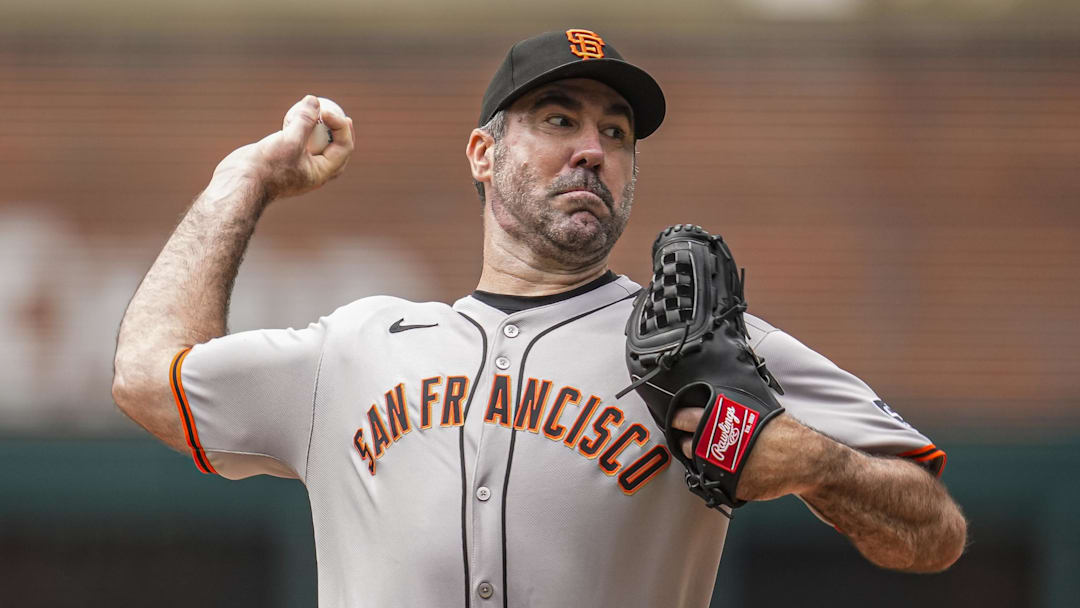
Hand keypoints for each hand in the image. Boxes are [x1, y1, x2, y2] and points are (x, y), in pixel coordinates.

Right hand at [212, 95, 354, 201]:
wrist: (238, 184)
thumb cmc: (266, 168)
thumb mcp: (289, 142)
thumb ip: (304, 121)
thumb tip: (315, 100)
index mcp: (321, 172)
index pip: (343, 148)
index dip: (340, 127)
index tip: (326, 112)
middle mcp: (313, 170)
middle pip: (335, 148)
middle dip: (339, 131)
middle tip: (338, 113)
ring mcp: (297, 165)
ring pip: (315, 144)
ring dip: (317, 127)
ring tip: (314, 109)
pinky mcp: (282, 158)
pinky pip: (297, 140)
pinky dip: (298, 128)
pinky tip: (292, 115)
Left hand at [670, 408, 823, 501]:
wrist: (805, 461)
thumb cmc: (785, 434)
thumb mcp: (755, 411)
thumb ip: (730, 410)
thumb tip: (715, 404)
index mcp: (722, 420)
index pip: (684, 417)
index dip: (678, 418)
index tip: (675, 418)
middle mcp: (718, 443)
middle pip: (684, 442)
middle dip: (682, 441)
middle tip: (685, 438)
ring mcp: (723, 466)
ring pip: (696, 463)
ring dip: (697, 458)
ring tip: (709, 453)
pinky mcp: (731, 486)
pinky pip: (716, 480)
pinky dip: (718, 474)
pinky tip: (728, 467)